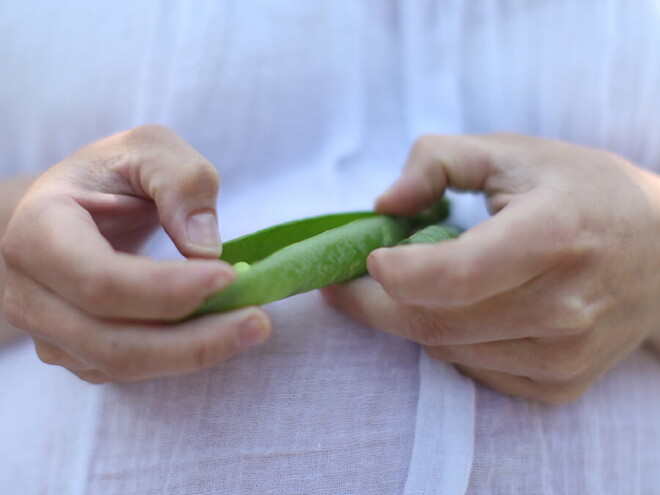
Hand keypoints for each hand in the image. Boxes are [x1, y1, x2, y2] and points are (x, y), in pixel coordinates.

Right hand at [1, 125, 270, 382]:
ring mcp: (49, 330)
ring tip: (250, 326)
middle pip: (113, 342)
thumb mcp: (149, 149)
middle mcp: (30, 293)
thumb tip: (205, 249)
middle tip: (258, 322)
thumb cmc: (112, 175)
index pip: (99, 280)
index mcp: (38, 232)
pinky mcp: (75, 352)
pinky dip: (180, 357)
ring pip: (123, 366)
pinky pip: (129, 371)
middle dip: (193, 341)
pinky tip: (219, 331)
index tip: (229, 276)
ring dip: (194, 354)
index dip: (167, 289)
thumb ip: (181, 181)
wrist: (75, 209)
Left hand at [323, 133, 659, 402]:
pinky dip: (450, 340)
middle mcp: (565, 306)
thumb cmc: (579, 191)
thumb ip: (437, 161)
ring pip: (447, 350)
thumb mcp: (512, 152)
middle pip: (434, 323)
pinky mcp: (562, 382)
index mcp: (554, 235)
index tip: (369, 257)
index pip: (453, 276)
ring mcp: (566, 354)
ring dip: (412, 319)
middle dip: (375, 305)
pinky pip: (474, 370)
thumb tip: (383, 205)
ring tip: (411, 286)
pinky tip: (461, 310)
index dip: (395, 272)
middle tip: (347, 284)